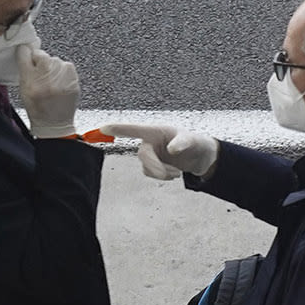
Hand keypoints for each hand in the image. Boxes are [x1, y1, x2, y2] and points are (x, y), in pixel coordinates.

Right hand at [19, 48, 81, 138]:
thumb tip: (26, 49)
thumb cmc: (37, 107)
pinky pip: (67, 66)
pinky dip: (63, 71)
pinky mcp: (74, 81)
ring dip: (52, 66)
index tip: (26, 54)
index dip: (25, 52)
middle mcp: (46, 79)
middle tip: (40, 74)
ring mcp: (62, 79)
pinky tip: (59, 81)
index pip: (25, 53)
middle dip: (40, 61)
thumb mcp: (23, 88)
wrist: (54, 122)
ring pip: (55, 60)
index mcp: (30, 80)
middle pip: (42, 55)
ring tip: (50, 81)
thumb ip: (24, 68)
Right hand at [103, 121, 217, 180]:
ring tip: (178, 172)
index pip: (134, 129)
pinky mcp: (152, 165)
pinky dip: (162, 176)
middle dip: (156, 167)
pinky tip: (173, 173)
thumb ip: (183, 142)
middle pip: (143, 155)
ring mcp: (150, 154)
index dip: (118, 129)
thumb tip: (171, 149)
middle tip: (174, 174)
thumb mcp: (192, 140)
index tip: (103, 128)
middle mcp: (149, 141)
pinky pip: (150, 173)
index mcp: (155, 131)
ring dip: (162, 172)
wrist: (201, 157)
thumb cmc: (195, 143)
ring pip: (146, 167)